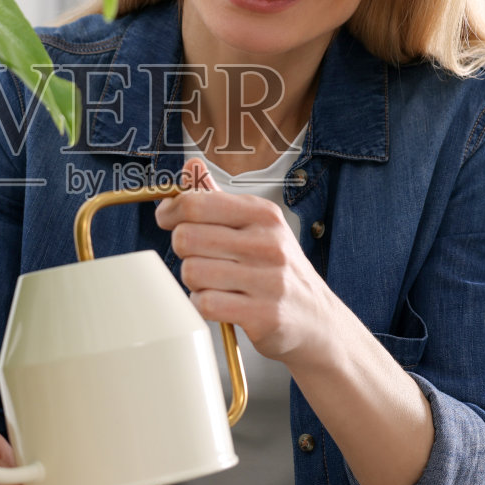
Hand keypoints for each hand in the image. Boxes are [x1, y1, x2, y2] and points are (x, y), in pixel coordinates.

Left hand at [155, 157, 341, 364]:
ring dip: (195, 281)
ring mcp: (268, 280)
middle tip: (201, 258)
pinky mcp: (263, 314)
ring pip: (192, 272)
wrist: (316, 319)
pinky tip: (222, 303)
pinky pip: (205, 303)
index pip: (196, 202)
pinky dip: (204, 305)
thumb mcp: (257, 226)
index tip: (168, 219)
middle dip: (184, 251)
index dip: (171, 212)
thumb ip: (219, 198)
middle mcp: (267, 243)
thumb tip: (191, 165)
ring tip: (216, 283)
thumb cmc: (277, 269)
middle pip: (186, 237)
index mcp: (263, 215)